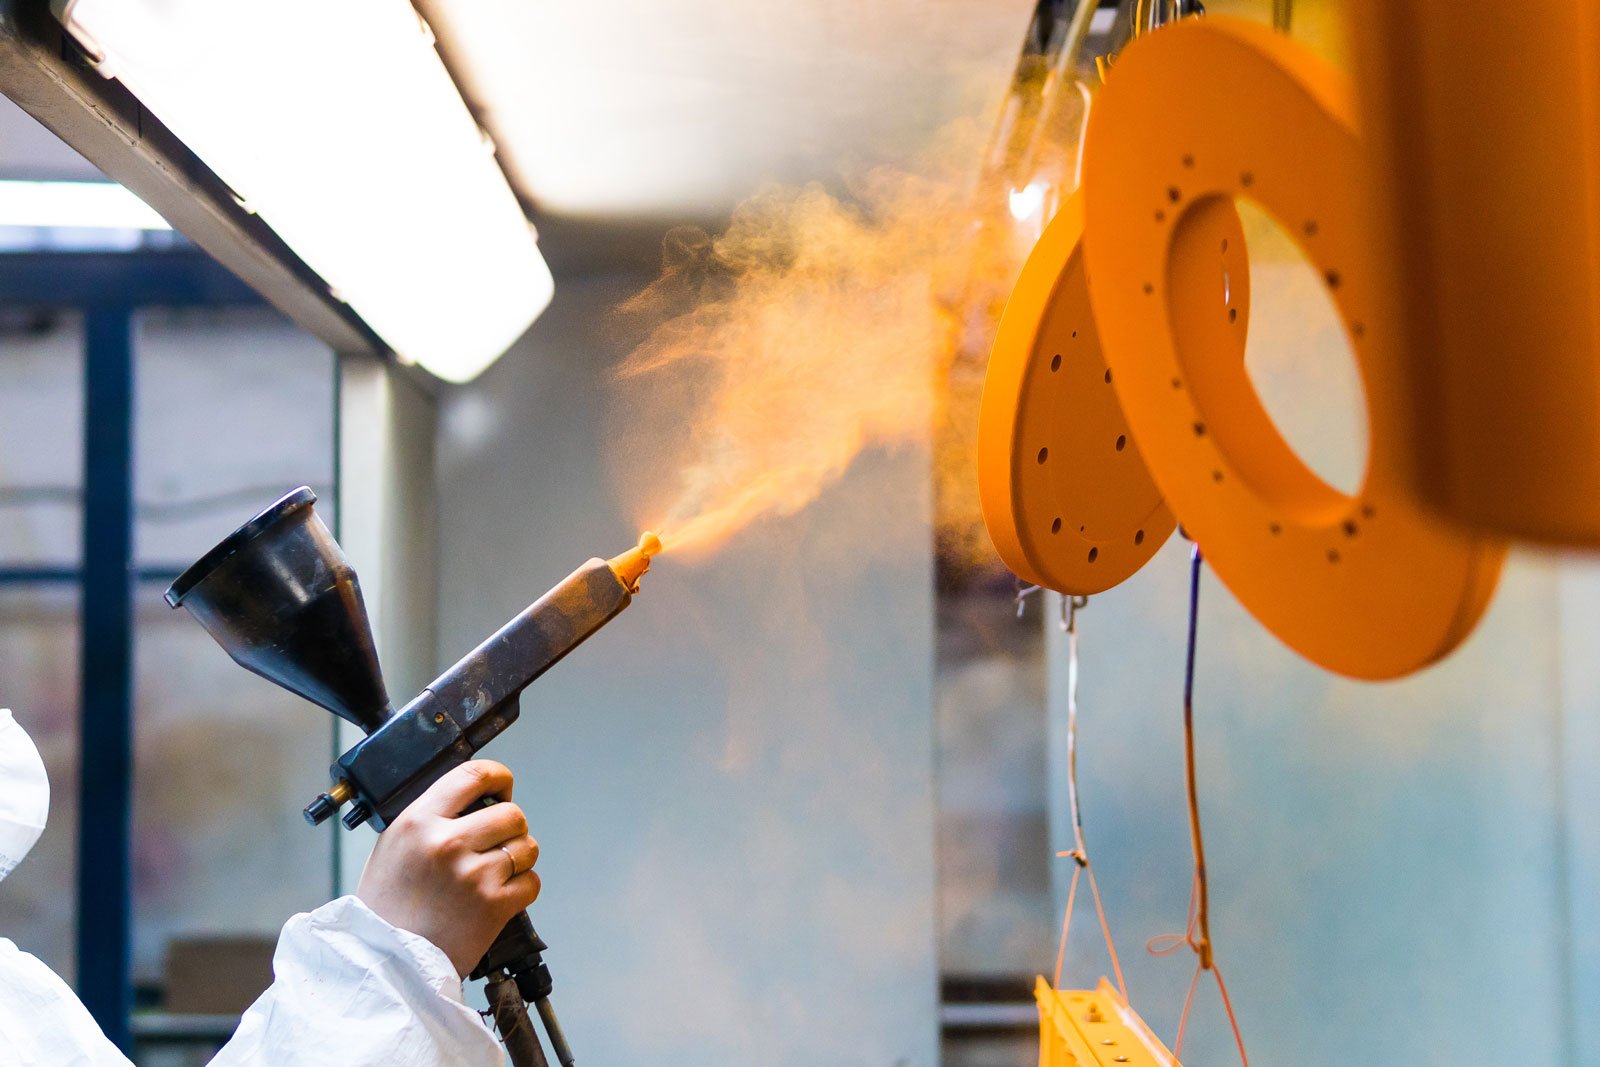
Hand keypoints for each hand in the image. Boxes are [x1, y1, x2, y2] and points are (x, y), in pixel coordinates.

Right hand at [355, 760, 541, 976]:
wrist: (387, 961)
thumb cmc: (387, 907)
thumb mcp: (395, 845)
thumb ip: (431, 818)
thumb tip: (471, 799)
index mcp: (419, 822)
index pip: (473, 775)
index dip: (498, 777)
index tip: (503, 786)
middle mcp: (448, 843)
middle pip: (511, 813)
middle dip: (510, 827)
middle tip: (496, 843)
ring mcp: (474, 874)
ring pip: (526, 846)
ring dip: (518, 857)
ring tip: (494, 872)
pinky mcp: (494, 905)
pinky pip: (531, 881)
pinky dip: (521, 888)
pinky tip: (498, 895)